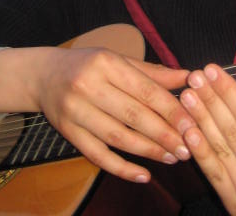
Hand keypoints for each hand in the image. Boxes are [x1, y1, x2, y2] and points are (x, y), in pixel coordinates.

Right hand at [34, 46, 192, 182]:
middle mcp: (88, 85)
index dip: (170, 109)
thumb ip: (153, 72)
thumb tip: (188, 77)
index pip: (144, 89)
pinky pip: (98, 155)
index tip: (192, 124)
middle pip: (133, 115)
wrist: (43, 75)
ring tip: (171, 158)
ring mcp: (75, 111)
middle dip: (164, 134)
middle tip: (187, 148)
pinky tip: (143, 175)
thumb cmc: (88, 64)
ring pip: (118, 137)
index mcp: (106, 63)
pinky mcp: (68, 132)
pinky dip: (122, 168)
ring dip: (148, 151)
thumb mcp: (118, 59)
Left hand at [179, 49, 235, 214]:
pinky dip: (200, 150)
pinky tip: (189, 129)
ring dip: (200, 121)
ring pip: (220, 151)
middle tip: (195, 76)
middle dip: (211, 101)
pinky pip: (214, 175)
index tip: (213, 69)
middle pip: (233, 132)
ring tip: (187, 96)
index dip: (230, 92)